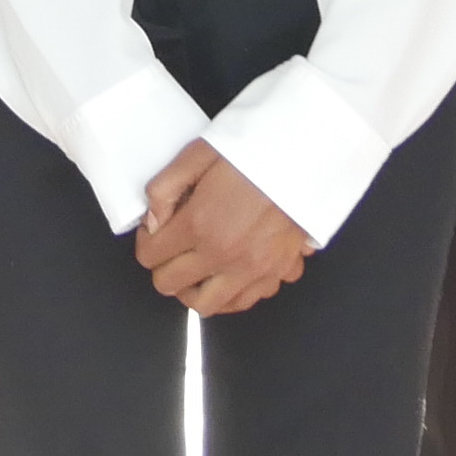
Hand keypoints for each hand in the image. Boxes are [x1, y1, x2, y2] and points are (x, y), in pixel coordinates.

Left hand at [133, 139, 311, 316]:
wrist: (309, 154)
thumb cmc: (258, 149)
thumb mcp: (199, 153)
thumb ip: (165, 188)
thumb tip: (153, 220)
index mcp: (200, 224)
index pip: (150, 256)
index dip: (145, 242)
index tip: (154, 231)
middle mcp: (225, 254)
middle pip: (171, 286)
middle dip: (162, 267)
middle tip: (169, 249)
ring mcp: (253, 268)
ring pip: (207, 305)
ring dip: (194, 289)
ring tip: (195, 268)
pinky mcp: (278, 271)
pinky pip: (246, 300)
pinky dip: (231, 293)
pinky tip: (228, 271)